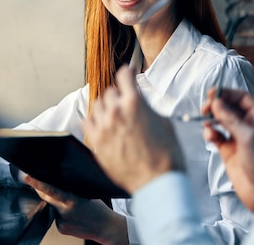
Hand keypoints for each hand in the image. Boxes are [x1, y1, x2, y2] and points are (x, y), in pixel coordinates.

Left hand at [24, 175, 127, 243]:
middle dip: (42, 191)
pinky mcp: (61, 229)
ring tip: (75, 209)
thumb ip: (71, 193)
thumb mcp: (87, 195)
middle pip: (47, 199)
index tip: (28, 178)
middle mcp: (65, 212)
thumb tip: (57, 186)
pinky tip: (74, 217)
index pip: (51, 191)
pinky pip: (57, 218)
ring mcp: (62, 222)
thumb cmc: (99, 209)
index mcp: (72, 200)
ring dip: (58, 205)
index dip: (38, 184)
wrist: (106, 228)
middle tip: (37, 182)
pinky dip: (62, 216)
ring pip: (53, 209)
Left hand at [82, 65, 184, 192]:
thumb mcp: (164, 121)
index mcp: (135, 102)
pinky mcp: (97, 143)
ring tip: (114, 114)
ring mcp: (104, 127)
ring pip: (97, 105)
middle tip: (125, 101)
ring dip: (106, 106)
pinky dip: (94, 120)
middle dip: (119, 94)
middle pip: (110, 91)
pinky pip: (87, 122)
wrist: (157, 180)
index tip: (128, 73)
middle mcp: (116, 111)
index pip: (124, 75)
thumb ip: (148, 107)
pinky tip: (102, 124)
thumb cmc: (166, 154)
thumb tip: (141, 102)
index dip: (128, 72)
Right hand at [202, 88, 253, 211]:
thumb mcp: (248, 137)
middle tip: (205, 107)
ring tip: (206, 121)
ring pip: (222, 121)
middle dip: (217, 106)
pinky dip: (211, 133)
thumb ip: (231, 119)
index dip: (227, 94)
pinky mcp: (229, 150)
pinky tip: (209, 135)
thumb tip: (216, 102)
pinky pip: (217, 136)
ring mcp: (239, 138)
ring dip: (212, 119)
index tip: (212, 93)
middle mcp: (250, 126)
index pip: (242, 98)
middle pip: (230, 107)